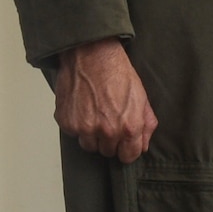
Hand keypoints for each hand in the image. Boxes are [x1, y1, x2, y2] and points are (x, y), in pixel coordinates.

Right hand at [54, 37, 156, 162]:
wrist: (92, 54)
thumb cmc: (117, 72)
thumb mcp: (141, 97)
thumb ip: (146, 125)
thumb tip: (143, 145)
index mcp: (129, 127)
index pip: (128, 157)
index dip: (126, 149)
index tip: (123, 142)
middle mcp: (107, 131)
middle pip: (107, 152)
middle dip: (109, 140)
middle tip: (108, 120)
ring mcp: (84, 128)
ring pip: (89, 145)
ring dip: (92, 135)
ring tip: (94, 113)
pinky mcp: (67, 122)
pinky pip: (73, 133)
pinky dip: (76, 124)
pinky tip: (82, 107)